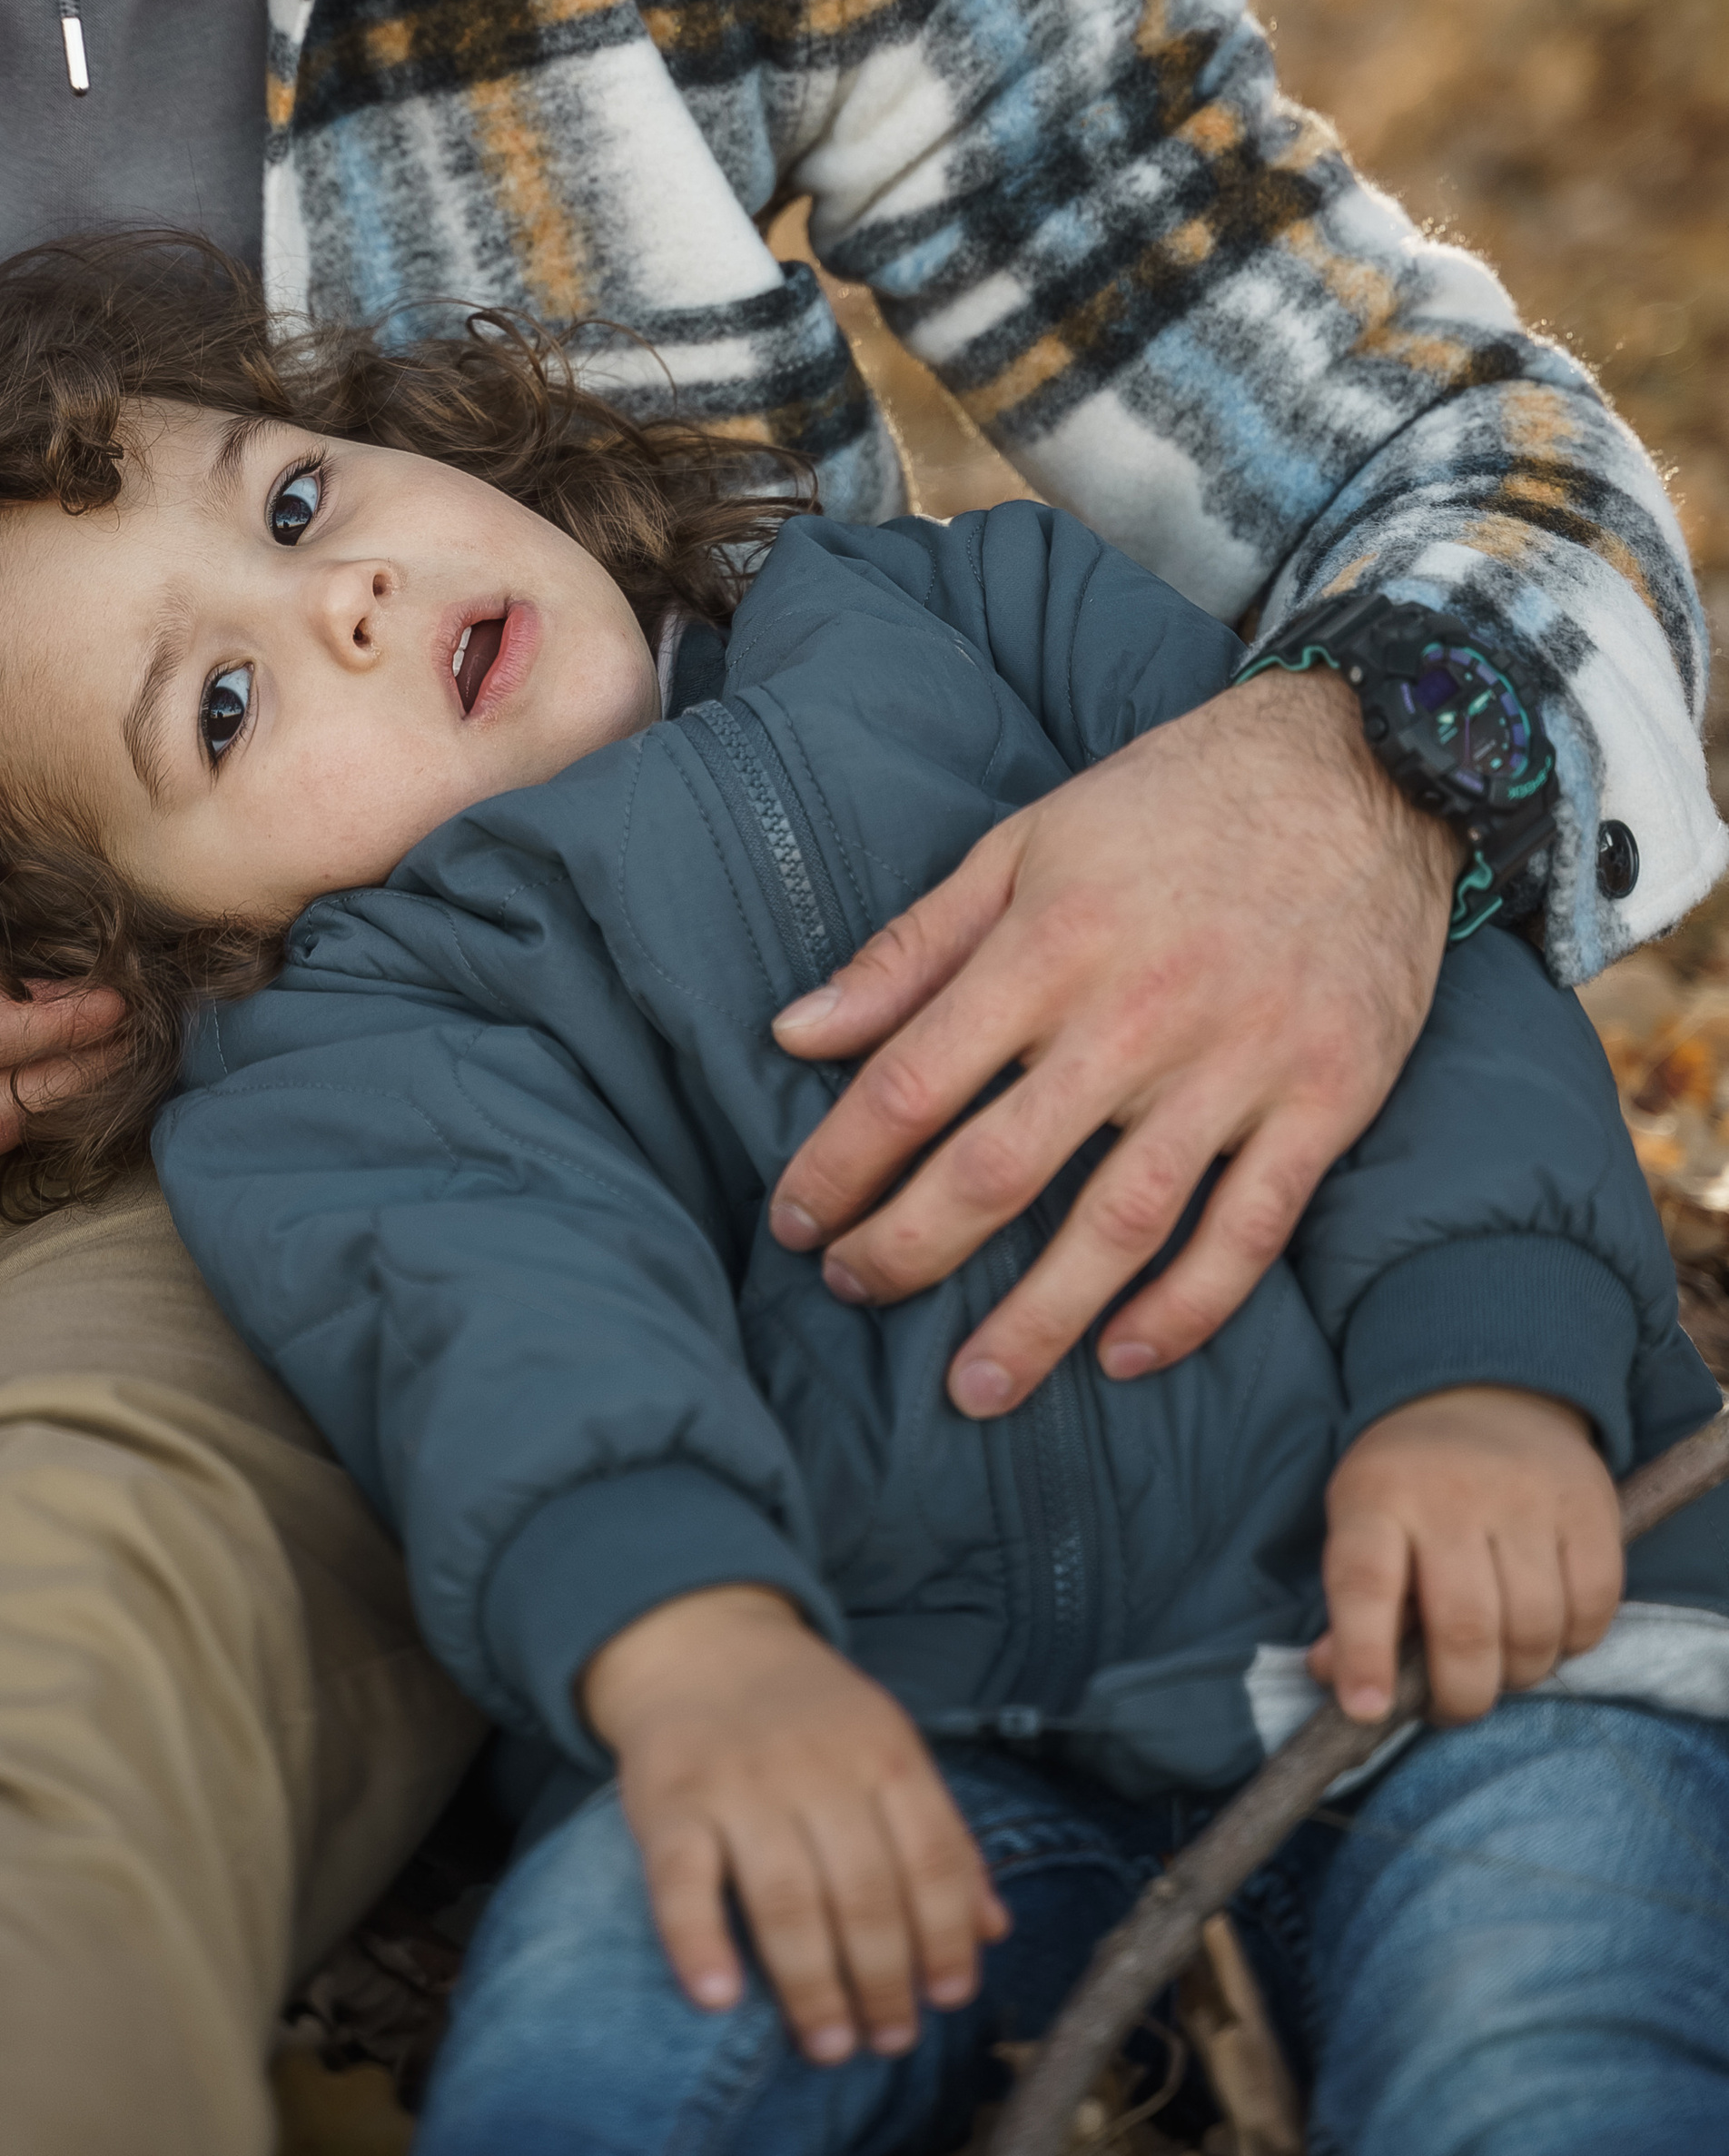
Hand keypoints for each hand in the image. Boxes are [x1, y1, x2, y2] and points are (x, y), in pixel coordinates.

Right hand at [580, 1583, 1006, 2063]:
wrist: (702, 1642)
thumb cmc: (808, 1717)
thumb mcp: (886, 1751)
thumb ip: (939, 1836)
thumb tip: (994, 1931)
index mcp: (883, 1753)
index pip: (932, 1857)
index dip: (947, 1936)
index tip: (949, 1999)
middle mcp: (816, 1766)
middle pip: (864, 1891)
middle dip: (885, 1980)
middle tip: (889, 2042)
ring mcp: (740, 1783)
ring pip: (786, 1898)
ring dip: (813, 1985)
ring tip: (830, 2046)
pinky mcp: (669, 1801)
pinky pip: (682, 1880)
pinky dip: (698, 1942)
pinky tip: (718, 1998)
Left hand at [767, 671, 1455, 1413]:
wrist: (1361, 768)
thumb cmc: (1170, 804)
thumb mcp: (1022, 844)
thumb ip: (911, 949)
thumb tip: (794, 1032)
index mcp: (1048, 945)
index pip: (910, 1086)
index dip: (838, 1167)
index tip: (796, 1219)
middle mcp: (1136, 1016)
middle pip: (996, 1172)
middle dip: (908, 1251)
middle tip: (853, 1292)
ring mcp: (1238, 1067)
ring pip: (1119, 1227)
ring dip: (1035, 1321)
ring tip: (971, 1388)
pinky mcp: (1326, 1100)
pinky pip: (1250, 1232)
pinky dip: (1188, 1309)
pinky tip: (1122, 1356)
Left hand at [1310, 1384, 1620, 1724]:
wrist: (1483, 1391)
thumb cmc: (1409, 1480)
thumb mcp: (1359, 1519)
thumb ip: (1351, 1605)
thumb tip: (1340, 1684)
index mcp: (1376, 1496)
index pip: (1365, 1582)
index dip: (1366, 1655)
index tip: (1367, 1710)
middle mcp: (1450, 1494)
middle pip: (1465, 1628)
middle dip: (1460, 1695)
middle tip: (1453, 1705)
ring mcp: (1526, 1497)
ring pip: (1534, 1629)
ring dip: (1519, 1675)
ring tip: (1500, 1666)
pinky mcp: (1589, 1505)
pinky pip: (1594, 1609)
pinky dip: (1573, 1644)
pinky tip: (1549, 1634)